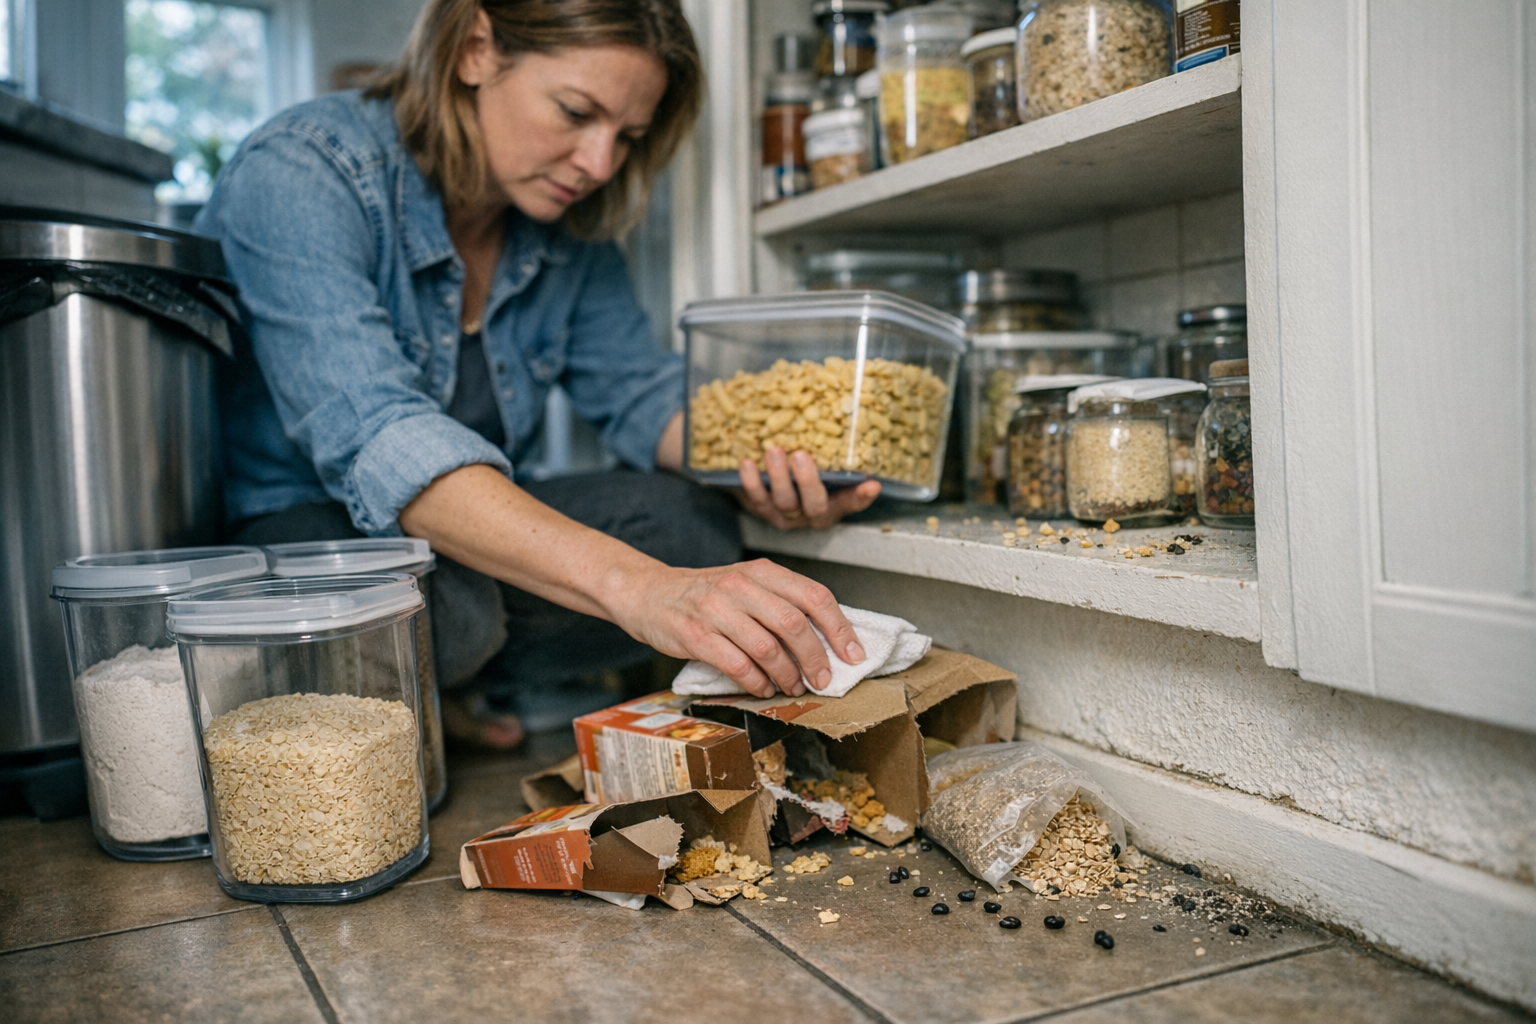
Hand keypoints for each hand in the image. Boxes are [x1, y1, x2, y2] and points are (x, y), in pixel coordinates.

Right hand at [606, 558, 865, 697]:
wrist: (647, 592)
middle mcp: (740, 585)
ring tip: (792, 687)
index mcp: (761, 571)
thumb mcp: (746, 585)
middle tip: (822, 680)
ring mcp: (716, 609)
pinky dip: (756, 682)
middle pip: (794, 624)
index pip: (813, 596)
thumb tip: (828, 640)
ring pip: (767, 648)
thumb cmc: (705, 594)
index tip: (854, 655)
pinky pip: (736, 665)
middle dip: (816, 658)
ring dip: (787, 675)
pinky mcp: (695, 634)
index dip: (840, 628)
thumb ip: (781, 603)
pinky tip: (762, 688)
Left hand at [736, 447, 880, 529]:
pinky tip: (747, 463)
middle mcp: (812, 514)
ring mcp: (787, 516)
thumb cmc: (803, 469)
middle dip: (808, 482)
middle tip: (800, 455)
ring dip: (779, 477)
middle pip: (815, 506)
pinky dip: (751, 482)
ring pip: (785, 503)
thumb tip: (848, 412)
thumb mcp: (822, 462)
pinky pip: (757, 500)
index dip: (861, 497)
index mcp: (834, 504)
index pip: (852, 503)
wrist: (766, 485)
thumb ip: (833, 451)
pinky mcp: (763, 511)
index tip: (871, 485)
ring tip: (774, 451)